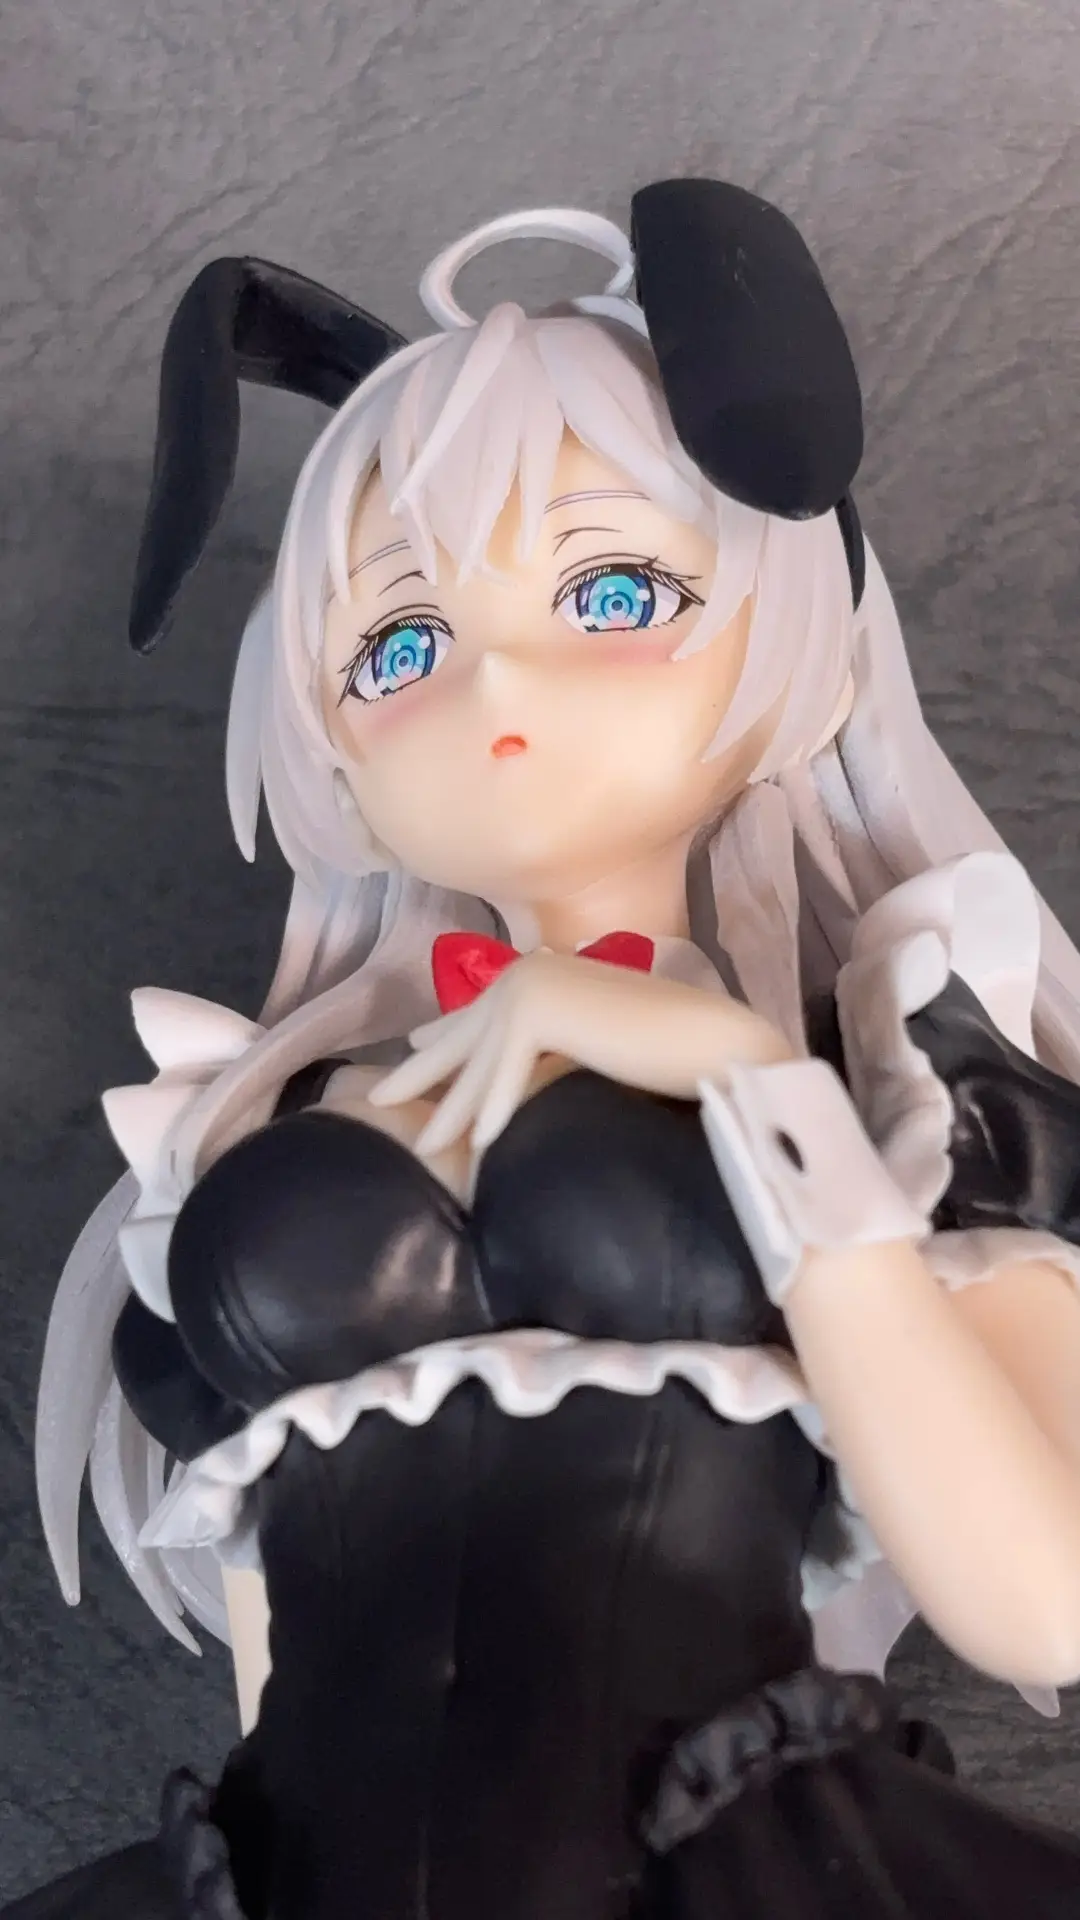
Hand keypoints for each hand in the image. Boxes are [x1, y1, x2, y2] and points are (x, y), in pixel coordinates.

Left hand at [368, 949, 791, 1154]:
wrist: (714, 1042)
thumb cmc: (667, 1048)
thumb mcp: (594, 1041)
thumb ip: (556, 1043)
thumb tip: (525, 1064)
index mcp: (542, 970)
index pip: (481, 1009)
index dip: (443, 1034)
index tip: (413, 1047)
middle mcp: (530, 970)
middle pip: (464, 1035)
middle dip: (421, 1072)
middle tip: (379, 1099)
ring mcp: (535, 986)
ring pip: (480, 1063)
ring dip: (453, 1111)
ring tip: (425, 1150)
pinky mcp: (546, 1012)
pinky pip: (512, 1074)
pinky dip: (496, 1111)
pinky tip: (480, 1146)